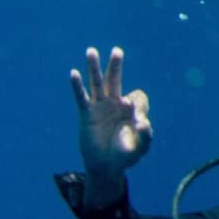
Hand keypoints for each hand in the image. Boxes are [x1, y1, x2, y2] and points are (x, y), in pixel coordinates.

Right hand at [70, 46, 151, 187]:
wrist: (106, 166)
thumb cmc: (125, 155)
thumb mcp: (140, 147)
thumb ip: (145, 136)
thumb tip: (143, 122)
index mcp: (132, 109)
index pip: (138, 96)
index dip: (139, 105)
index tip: (137, 120)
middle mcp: (116, 104)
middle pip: (115, 80)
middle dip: (116, 66)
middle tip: (117, 51)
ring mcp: (100, 107)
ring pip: (97, 83)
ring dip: (94, 68)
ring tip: (91, 51)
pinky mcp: (87, 114)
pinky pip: (82, 97)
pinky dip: (77, 86)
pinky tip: (74, 73)